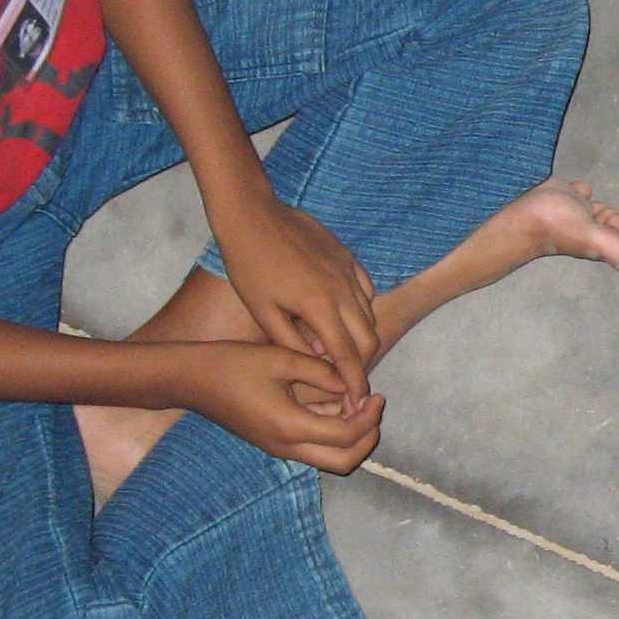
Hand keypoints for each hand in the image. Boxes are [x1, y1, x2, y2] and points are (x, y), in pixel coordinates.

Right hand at [177, 340, 384, 472]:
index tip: (376, 394)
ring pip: (329, 459)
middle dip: (366, 438)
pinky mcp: (273, 442)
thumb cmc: (231, 364)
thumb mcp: (281, 358)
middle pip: (343, 462)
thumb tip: (352, 383)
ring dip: (349, 436)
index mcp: (289, 426)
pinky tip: (332, 401)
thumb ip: (321, 372)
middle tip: (372, 407)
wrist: (190, 380)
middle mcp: (286, 446)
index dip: (368, 417)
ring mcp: (278, 448)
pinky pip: (311, 447)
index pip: (346, 436)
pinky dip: (330, 432)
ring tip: (354, 400)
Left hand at [211, 190, 379, 403]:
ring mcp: (348, 271)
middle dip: (363, 364)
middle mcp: (342, 290)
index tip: (358, 404)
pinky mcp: (347, 257)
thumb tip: (318, 362)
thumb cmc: (249, 264)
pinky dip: (360, 309)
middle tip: (348, 380)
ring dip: (360, 337)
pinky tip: (340, 314)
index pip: (348, 357)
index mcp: (319, 307)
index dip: (355, 384)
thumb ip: (292, 343)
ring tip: (340, 349)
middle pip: (369, 339)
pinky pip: (366, 290)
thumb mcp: (263, 312)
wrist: (252, 215)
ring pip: (369, 315)